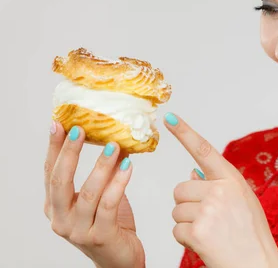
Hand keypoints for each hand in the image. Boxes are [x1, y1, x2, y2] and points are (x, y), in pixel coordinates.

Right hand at [44, 121, 144, 267]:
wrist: (120, 260)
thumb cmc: (110, 224)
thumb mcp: (100, 195)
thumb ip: (102, 173)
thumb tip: (113, 137)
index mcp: (54, 207)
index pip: (50, 172)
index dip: (55, 148)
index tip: (59, 123)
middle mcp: (60, 219)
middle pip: (60, 181)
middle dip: (69, 152)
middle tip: (80, 129)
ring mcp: (78, 230)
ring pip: (88, 193)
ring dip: (101, 166)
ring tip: (114, 145)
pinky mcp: (99, 236)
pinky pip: (109, 204)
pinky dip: (119, 183)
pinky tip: (128, 166)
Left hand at [165, 113, 277, 267]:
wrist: (258, 263)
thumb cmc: (251, 235)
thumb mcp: (242, 202)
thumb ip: (218, 185)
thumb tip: (192, 172)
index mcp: (232, 180)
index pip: (204, 150)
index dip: (185, 133)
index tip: (169, 118)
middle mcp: (221, 190)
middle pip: (180, 188)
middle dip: (187, 204)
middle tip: (208, 220)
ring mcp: (209, 210)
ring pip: (176, 210)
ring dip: (186, 223)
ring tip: (210, 233)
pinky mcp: (199, 230)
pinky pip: (176, 230)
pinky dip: (186, 239)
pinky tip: (205, 243)